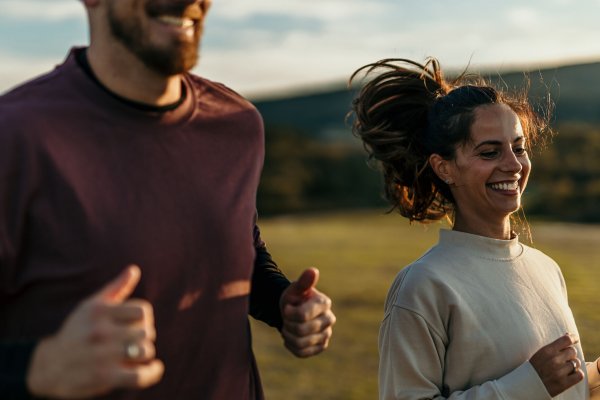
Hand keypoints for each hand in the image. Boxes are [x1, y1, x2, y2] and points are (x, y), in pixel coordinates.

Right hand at [27, 265, 163, 398]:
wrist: (49, 366)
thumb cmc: (77, 331)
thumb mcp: (91, 306)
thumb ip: (115, 288)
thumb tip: (134, 269)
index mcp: (99, 311)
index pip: (143, 310)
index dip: (144, 318)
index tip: (137, 323)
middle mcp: (100, 331)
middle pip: (146, 331)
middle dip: (144, 336)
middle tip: (134, 340)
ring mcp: (102, 355)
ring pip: (146, 350)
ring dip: (146, 354)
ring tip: (137, 354)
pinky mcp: (105, 377)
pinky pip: (140, 375)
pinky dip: (152, 373)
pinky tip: (154, 368)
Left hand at [279, 268, 335, 357]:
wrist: (292, 311)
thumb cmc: (294, 298)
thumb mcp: (295, 289)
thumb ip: (303, 282)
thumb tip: (313, 271)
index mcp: (324, 303)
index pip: (303, 315)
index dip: (288, 313)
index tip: (286, 308)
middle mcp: (329, 319)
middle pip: (301, 330)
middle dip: (288, 325)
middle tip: (286, 319)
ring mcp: (327, 334)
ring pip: (301, 343)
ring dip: (288, 336)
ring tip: (287, 327)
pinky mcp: (321, 346)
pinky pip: (302, 353)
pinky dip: (291, 345)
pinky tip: (290, 337)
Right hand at [529, 333, 583, 396]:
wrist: (526, 385)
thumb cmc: (534, 367)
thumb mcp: (540, 353)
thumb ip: (554, 346)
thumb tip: (568, 335)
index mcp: (547, 351)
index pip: (566, 340)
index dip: (573, 338)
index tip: (575, 338)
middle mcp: (554, 360)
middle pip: (572, 351)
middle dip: (570, 354)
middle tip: (564, 358)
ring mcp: (559, 372)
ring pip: (576, 363)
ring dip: (573, 365)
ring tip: (565, 367)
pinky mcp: (564, 383)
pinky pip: (579, 375)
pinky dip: (577, 374)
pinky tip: (570, 374)